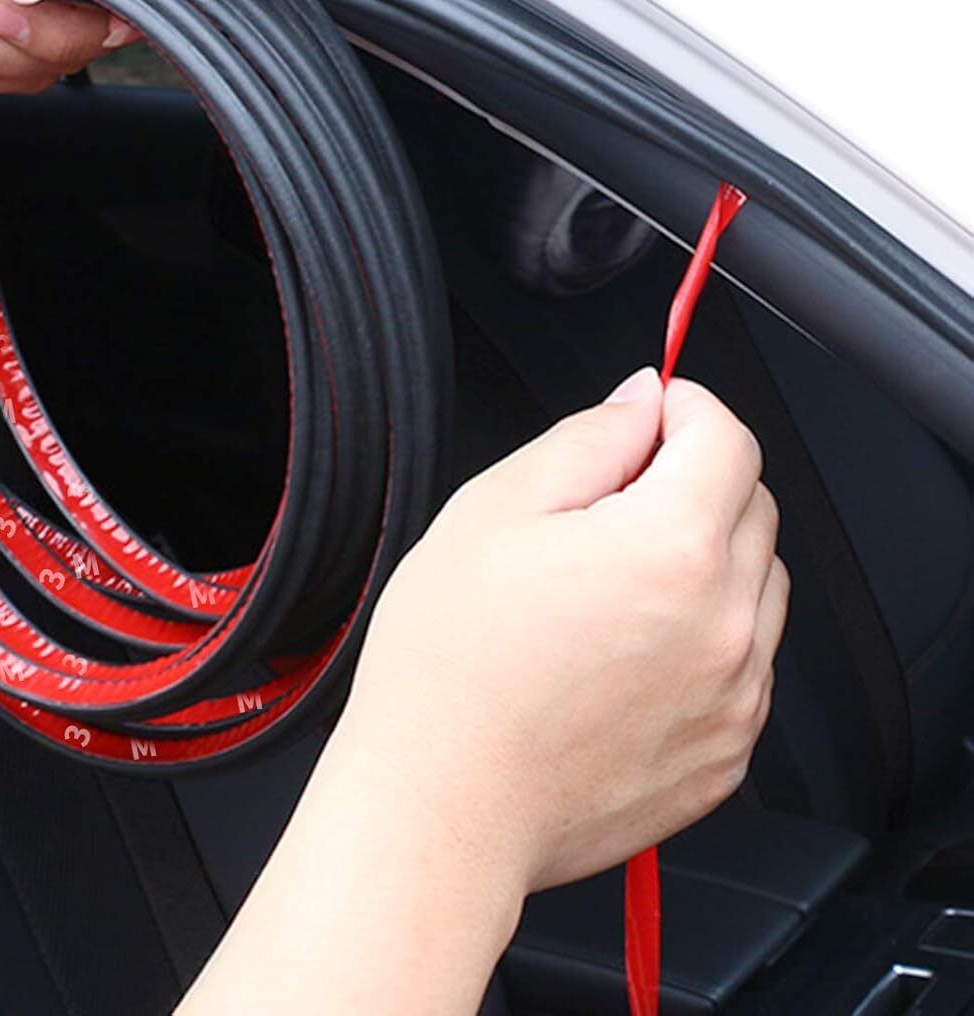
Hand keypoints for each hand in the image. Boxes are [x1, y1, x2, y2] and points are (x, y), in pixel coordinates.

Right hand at [342, 366, 787, 893]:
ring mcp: (734, 697)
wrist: (443, 800)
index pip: (727, 438)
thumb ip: (588, 438)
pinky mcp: (726, 754)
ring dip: (707, 557)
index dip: (683, 407)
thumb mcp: (495, 508)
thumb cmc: (451, 665)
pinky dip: (705, 636)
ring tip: (611, 584)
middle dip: (693, 479)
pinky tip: (622, 649)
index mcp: (670, 548)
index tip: (648, 415)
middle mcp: (725, 624)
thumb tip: (642, 401)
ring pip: (759, 584)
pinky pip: (746, 664)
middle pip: (753, 504)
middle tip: (607, 501)